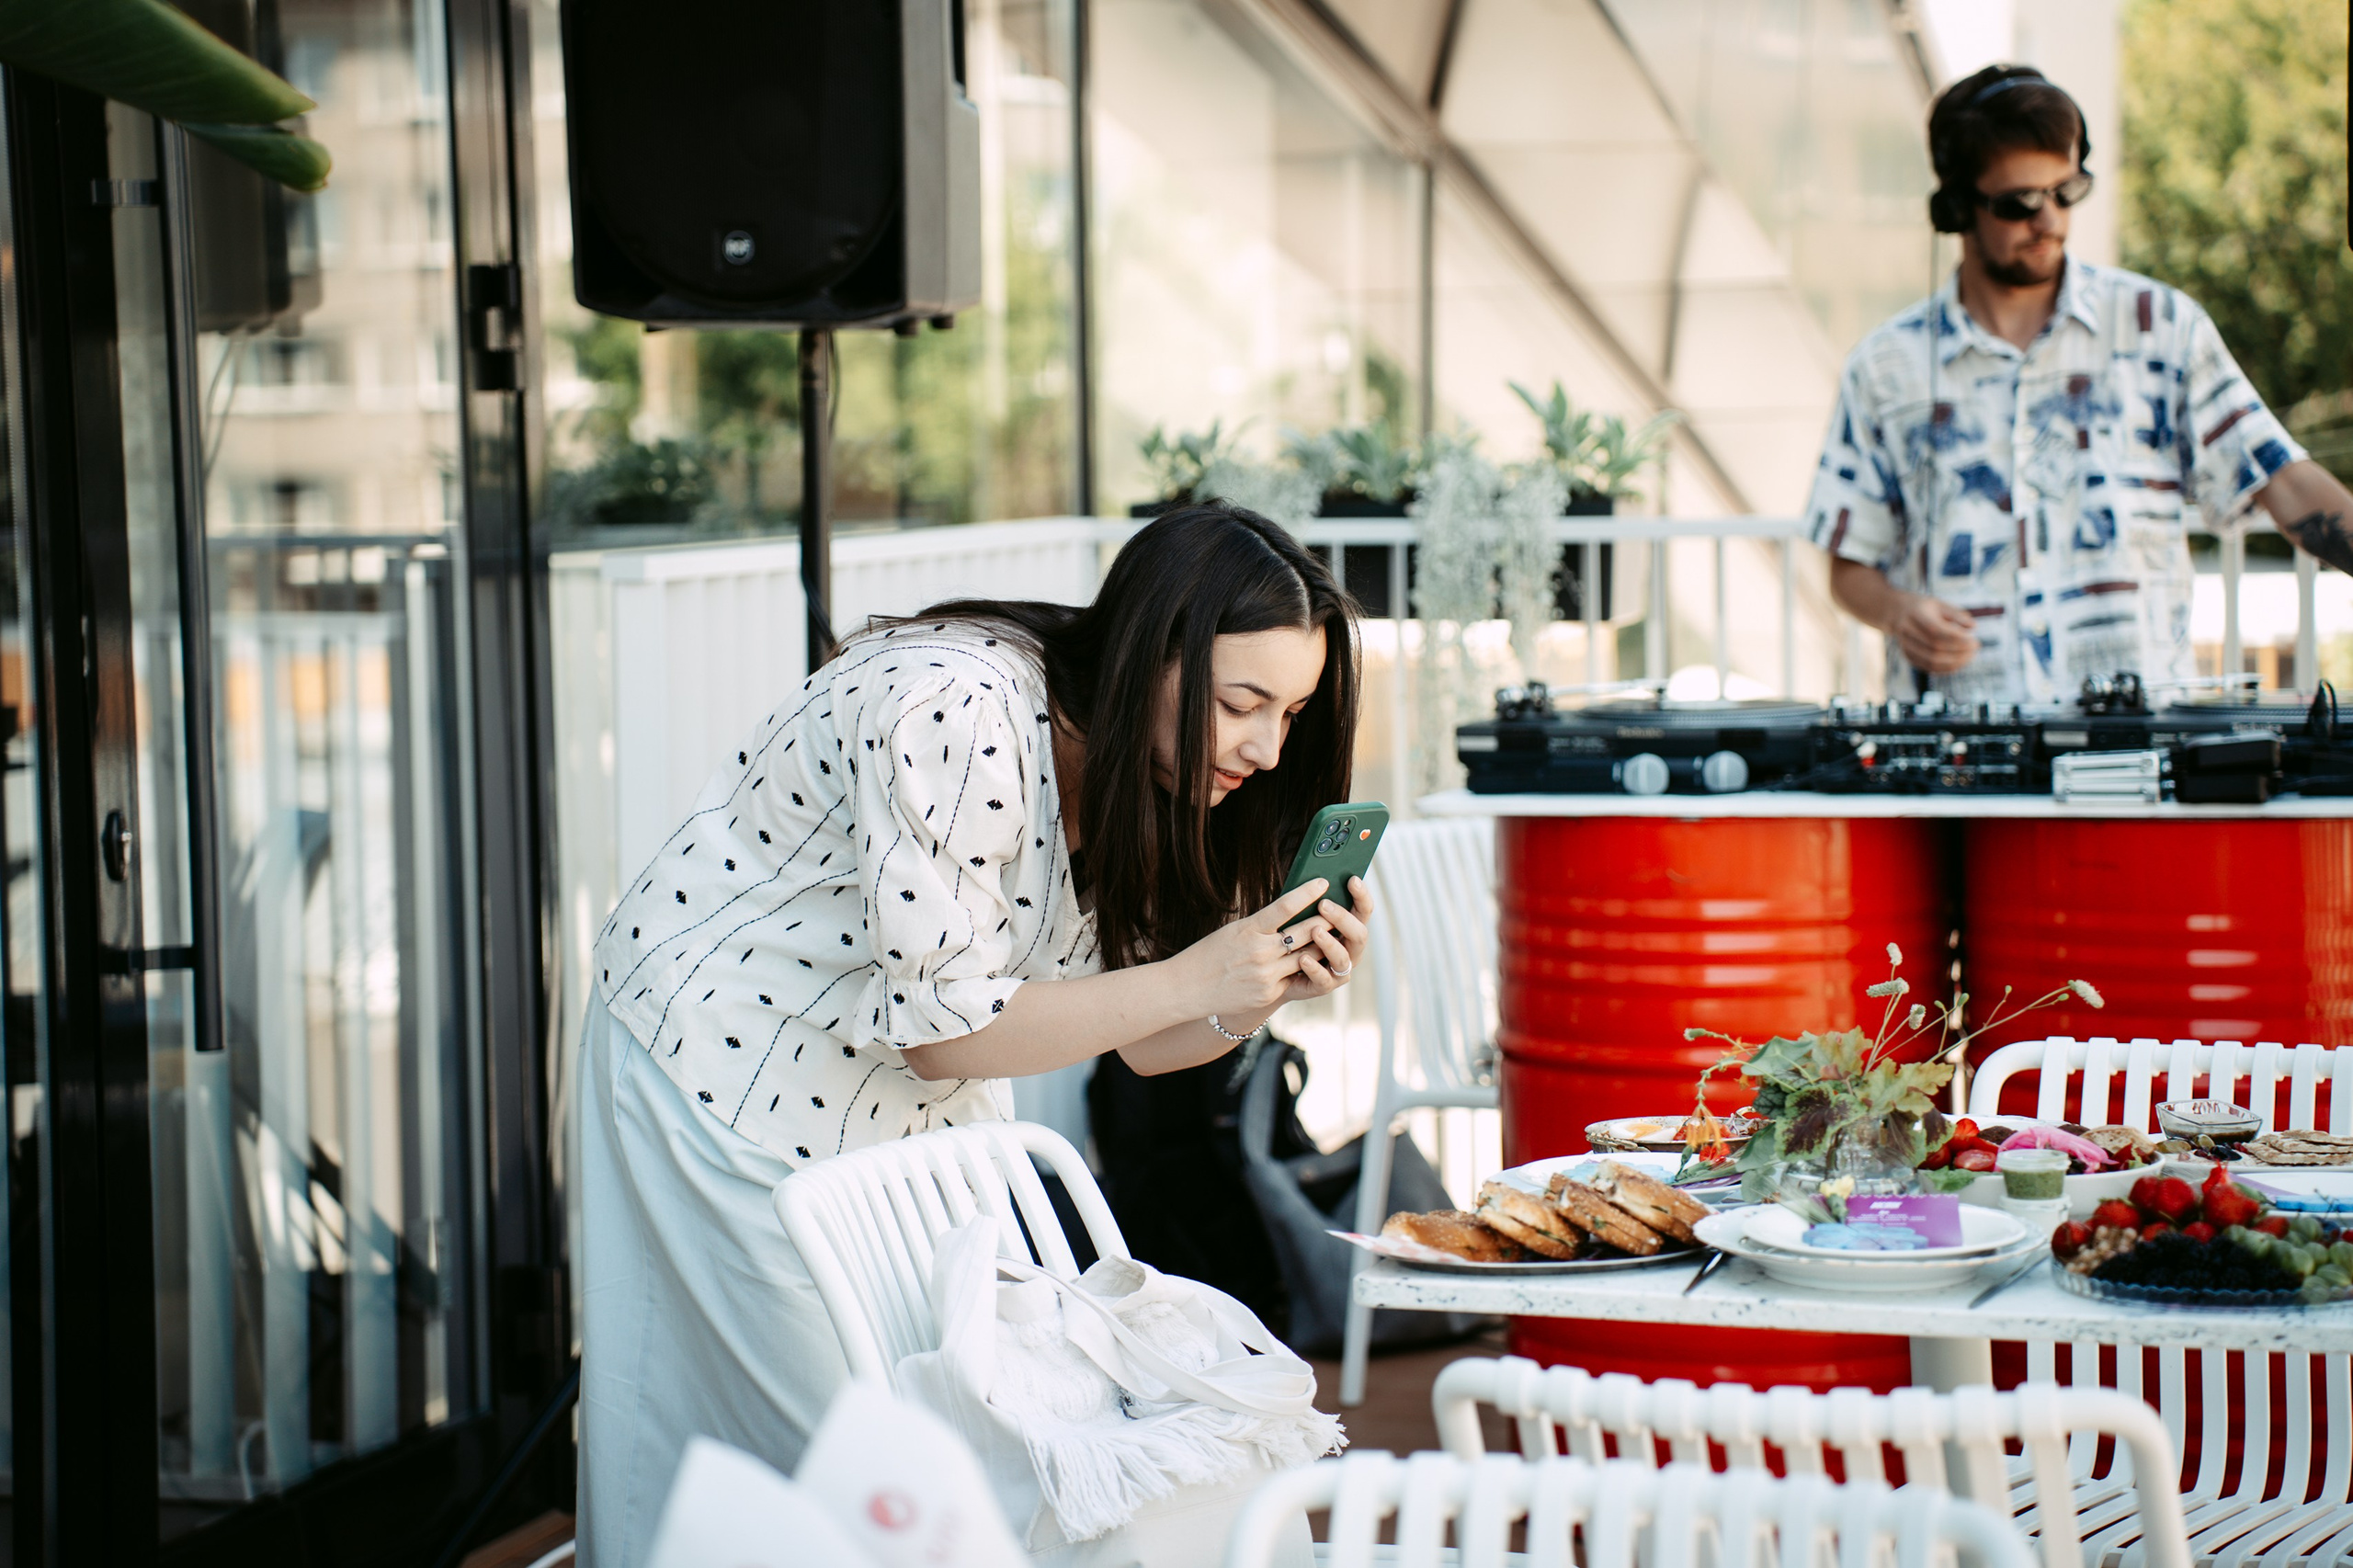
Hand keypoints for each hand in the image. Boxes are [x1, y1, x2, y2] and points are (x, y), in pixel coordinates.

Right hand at [1171, 879, 1332, 1016]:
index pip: (1285, 907)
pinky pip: (1293, 978)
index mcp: (1249, 929)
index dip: (1307, 893)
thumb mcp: (1234, 930)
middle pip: (1303, 933)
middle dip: (1324, 921)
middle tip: (1340, 909)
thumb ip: (1262, 925)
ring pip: (1305, 957)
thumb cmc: (1210, 954)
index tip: (1323, 882)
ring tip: (1334, 934)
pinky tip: (1311, 961)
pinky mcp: (1268, 994)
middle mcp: (1260, 952)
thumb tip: (1290, 913)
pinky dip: (1301, 968)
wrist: (1186, 988)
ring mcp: (1266, 976)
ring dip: (1321, 945)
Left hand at [1279, 876, 1372, 1002]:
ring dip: (1330, 943)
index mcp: (1349, 928)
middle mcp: (1350, 949)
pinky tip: (1302, 958)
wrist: (1277, 970)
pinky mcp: (1324, 985)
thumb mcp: (1303, 915)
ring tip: (1314, 930)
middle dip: (1343, 918)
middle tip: (1324, 904)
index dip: (1362, 896)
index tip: (1352, 879)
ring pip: (1343, 958)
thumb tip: (1314, 879)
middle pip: (1359, 934)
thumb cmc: (1295, 934)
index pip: (1363, 910)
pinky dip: (1314, 968)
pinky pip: (1323, 980)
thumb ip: (1313, 902)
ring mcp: (1339, 969)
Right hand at [1887, 592, 1978, 672]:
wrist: (1897, 613)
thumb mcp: (1940, 605)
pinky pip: (1928, 667)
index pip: (1937, 631)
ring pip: (1931, 661)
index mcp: (1916, 614)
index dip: (1957, 638)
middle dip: (1959, 651)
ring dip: (1954, 662)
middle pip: (1934, 647)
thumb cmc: (1925, 608)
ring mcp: (1906, 645)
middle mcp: (1907, 631)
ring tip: (1970, 657)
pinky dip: (1945, 668)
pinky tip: (1958, 663)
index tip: (1974, 640)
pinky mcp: (1908, 656)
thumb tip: (1972, 627)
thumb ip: (1957, 615)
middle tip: (1975, 648)